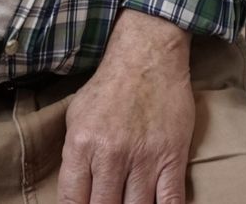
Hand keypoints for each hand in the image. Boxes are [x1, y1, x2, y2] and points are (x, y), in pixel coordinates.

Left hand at [59, 13, 194, 203]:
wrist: (148, 56)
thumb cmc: (110, 86)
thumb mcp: (76, 116)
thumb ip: (74, 156)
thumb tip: (76, 191)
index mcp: (83, 145)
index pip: (72, 201)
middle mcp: (111, 155)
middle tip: (109, 202)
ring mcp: (144, 158)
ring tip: (129, 202)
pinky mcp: (172, 157)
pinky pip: (170, 201)